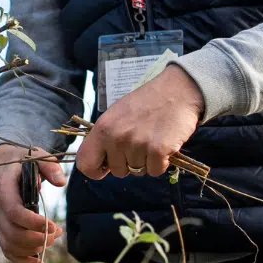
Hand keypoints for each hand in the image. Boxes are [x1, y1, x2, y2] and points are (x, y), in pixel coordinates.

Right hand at [0, 144, 64, 262]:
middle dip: (38, 238)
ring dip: (33, 249)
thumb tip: (61, 183)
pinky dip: (22, 260)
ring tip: (52, 239)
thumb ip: (50, 168)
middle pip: (13, 234)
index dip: (34, 223)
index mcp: (2, 189)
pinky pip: (7, 251)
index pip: (15, 213)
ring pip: (10, 245)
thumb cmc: (22, 162)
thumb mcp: (37, 157)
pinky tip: (39, 261)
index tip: (53, 225)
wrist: (0, 165)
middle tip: (57, 233)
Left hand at [76, 64, 203, 178]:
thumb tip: (101, 161)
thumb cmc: (146, 102)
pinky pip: (155, 171)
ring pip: (138, 171)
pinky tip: (164, 144)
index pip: (85, 164)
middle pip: (117, 171)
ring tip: (153, 138)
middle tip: (140, 143)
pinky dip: (161, 163)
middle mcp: (117, 137)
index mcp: (102, 128)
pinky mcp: (158, 150)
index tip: (107, 166)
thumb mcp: (117, 114)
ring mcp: (137, 144)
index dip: (96, 170)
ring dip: (146, 161)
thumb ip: (106, 137)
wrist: (176, 90)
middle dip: (129, 163)